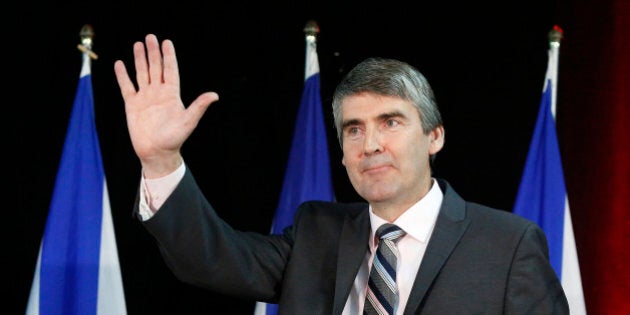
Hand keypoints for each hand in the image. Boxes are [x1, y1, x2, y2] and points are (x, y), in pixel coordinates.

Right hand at [114, 34, 218, 177]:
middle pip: (155, 68)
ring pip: (142, 74)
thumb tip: (214, 95)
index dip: (169, 56)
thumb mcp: (189, 121)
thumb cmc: (175, 139)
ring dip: (140, 59)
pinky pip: (127, 87)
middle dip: (153, 53)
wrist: (157, 153)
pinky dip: (123, 76)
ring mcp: (145, 98)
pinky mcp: (132, 105)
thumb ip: (199, 106)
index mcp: (172, 94)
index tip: (166, 42)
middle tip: (150, 37)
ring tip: (138, 44)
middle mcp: (158, 93)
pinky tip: (120, 64)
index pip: (170, 70)